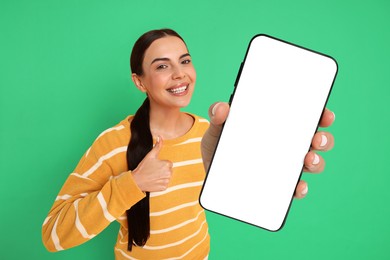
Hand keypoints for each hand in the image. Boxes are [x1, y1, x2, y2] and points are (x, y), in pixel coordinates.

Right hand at [132, 136, 172, 191]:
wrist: (137, 180)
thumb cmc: (143, 167)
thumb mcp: (150, 155)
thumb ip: (158, 146)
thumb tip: (160, 137)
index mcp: (167, 164)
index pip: (168, 163)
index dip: (161, 164)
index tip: (154, 166)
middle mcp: (169, 173)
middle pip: (168, 170)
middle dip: (162, 170)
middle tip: (153, 171)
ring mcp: (166, 181)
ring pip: (167, 177)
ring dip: (162, 177)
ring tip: (153, 176)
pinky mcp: (164, 188)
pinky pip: (164, 184)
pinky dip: (160, 183)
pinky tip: (154, 181)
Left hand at [201, 102, 334, 198]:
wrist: (209, 170)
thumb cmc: (219, 144)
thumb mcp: (217, 127)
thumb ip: (218, 115)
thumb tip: (222, 108)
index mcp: (277, 126)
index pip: (305, 117)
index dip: (320, 114)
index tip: (325, 114)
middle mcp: (286, 146)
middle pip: (315, 141)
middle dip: (323, 139)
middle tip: (316, 139)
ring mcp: (284, 167)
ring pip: (311, 164)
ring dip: (316, 162)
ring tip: (308, 160)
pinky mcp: (276, 187)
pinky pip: (294, 189)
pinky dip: (300, 189)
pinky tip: (297, 187)